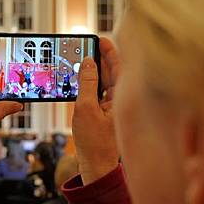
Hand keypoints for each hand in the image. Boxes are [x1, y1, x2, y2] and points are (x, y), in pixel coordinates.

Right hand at [72, 37, 119, 184]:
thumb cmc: (94, 141)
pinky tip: (80, 78)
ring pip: (104, 81)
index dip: (110, 51)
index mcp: (122, 96)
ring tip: (81, 58)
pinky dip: (90, 83)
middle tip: (86, 45)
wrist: (95, 164)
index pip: (119, 66)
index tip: (100, 38)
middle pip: (112, 71)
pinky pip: (98, 91)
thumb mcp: (85, 108)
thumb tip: (88, 62)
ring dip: (93, 69)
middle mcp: (121, 99)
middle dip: (100, 57)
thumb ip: (87, 83)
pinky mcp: (104, 112)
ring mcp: (113, 106)